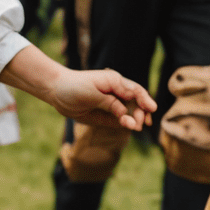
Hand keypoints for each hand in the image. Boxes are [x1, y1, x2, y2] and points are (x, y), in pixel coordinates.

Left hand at [0, 44, 154, 130]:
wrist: (57, 92)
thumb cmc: (74, 87)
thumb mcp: (92, 94)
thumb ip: (110, 102)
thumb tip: (126, 112)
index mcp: (115, 81)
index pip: (135, 90)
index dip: (145, 99)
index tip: (151, 109)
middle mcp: (117, 92)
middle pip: (136, 103)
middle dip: (141, 113)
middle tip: (139, 123)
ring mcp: (113, 104)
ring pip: (130, 112)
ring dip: (134, 120)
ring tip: (134, 127)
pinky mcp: (107, 115)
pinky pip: (121, 120)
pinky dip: (126, 124)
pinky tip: (128, 126)